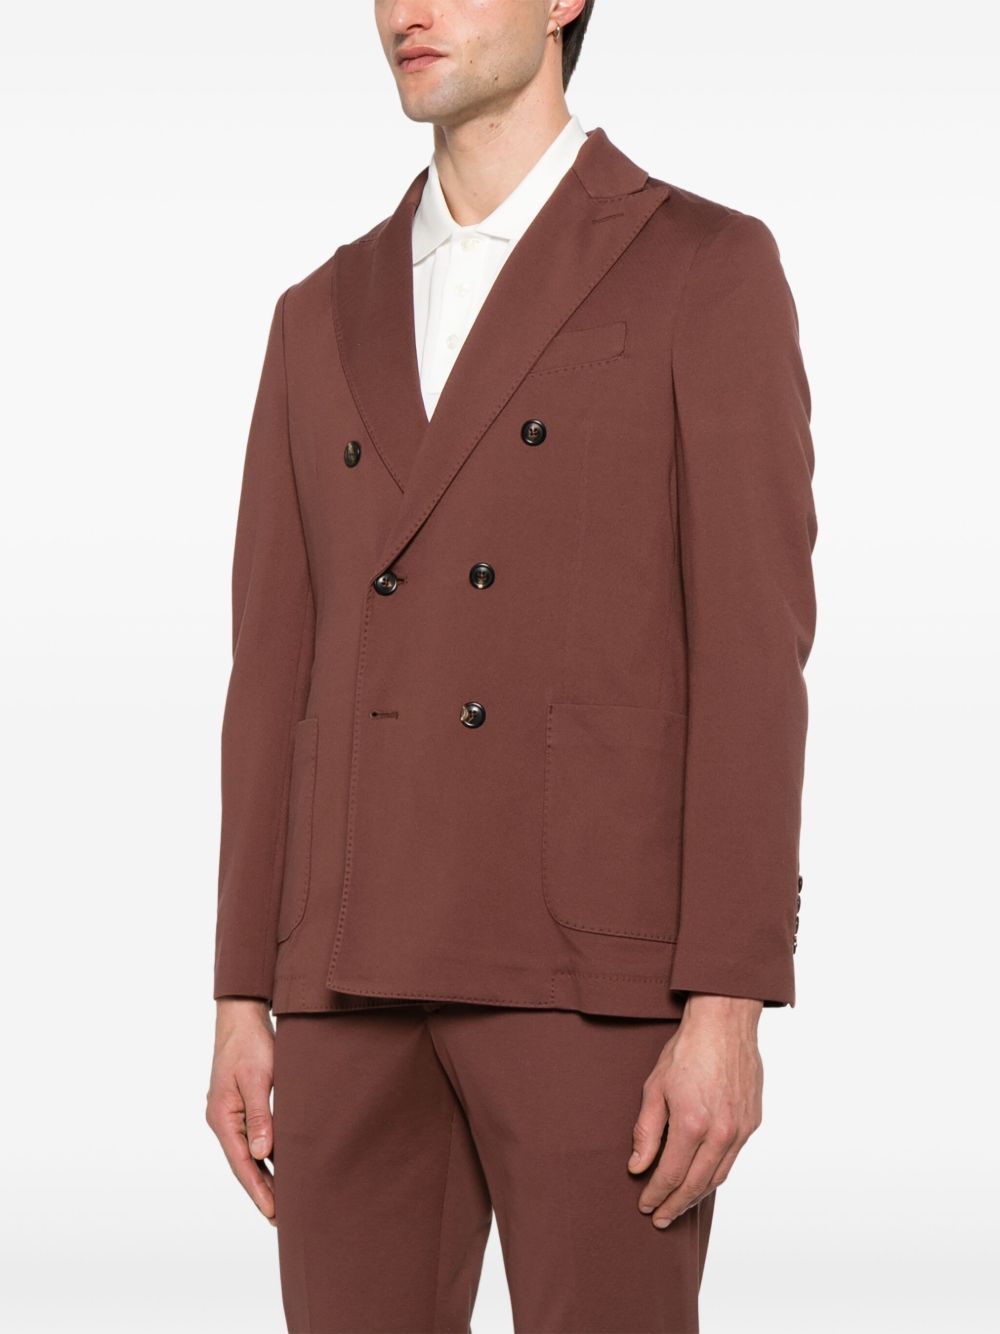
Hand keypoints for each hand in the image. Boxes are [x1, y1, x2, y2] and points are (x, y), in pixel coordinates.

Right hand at [205, 998, 276, 1224]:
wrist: (241, 1018)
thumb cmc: (250, 1044)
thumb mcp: (258, 1079)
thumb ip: (260, 1117)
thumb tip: (262, 1154)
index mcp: (222, 1117)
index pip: (242, 1164)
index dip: (259, 1190)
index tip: (274, 1213)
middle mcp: (222, 1120)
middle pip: (243, 1164)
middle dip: (261, 1191)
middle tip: (281, 1219)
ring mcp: (228, 1115)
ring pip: (247, 1154)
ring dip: (263, 1176)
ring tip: (282, 1201)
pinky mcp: (238, 1107)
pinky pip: (251, 1139)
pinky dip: (264, 1156)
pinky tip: (277, 1167)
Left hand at [628, 993, 763, 1226]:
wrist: (725, 1024)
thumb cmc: (687, 1051)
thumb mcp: (655, 1087)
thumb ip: (646, 1131)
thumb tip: (638, 1166)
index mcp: (692, 1124)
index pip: (671, 1174)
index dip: (656, 1195)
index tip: (645, 1206)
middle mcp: (721, 1133)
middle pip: (696, 1185)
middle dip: (675, 1205)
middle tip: (660, 1218)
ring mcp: (740, 1129)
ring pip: (718, 1177)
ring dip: (697, 1196)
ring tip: (679, 1206)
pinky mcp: (752, 1123)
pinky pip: (732, 1159)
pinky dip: (715, 1174)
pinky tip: (702, 1179)